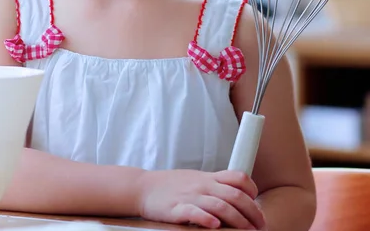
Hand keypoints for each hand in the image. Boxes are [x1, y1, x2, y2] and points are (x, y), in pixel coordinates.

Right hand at [136, 169, 266, 228]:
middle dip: (253, 212)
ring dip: (237, 220)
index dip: (252, 190)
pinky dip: (207, 219)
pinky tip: (215, 226)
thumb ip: (214, 184)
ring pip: (220, 206)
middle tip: (260, 225)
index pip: (238, 178)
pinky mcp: (177, 209)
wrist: (143, 187)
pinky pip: (195, 213)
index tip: (257, 204)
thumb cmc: (170, 185)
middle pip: (235, 195)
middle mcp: (202, 185)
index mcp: (207, 177)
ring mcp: (190, 197)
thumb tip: (237, 195)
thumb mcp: (194, 179)